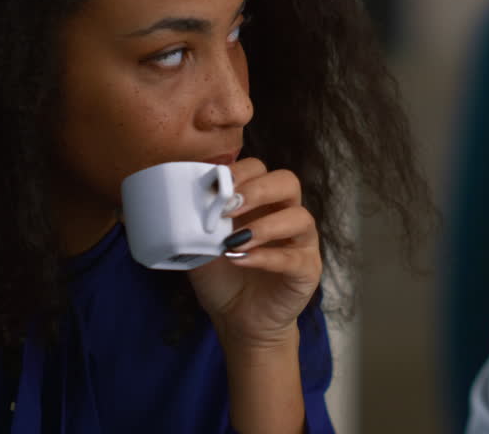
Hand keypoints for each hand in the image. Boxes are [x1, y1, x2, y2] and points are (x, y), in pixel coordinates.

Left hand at [186, 157, 322, 348]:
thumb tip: (181, 202)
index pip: (261, 170)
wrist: (238, 319)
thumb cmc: (223, 277)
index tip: (216, 186)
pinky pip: (294, 258)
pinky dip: (267, 257)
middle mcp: (286, 214)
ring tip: (235, 241)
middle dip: (258, 190)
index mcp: (262, 202)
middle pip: (288, 182)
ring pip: (300, 217)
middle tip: (229, 207)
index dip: (242, 172)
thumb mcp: (202, 246)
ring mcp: (302, 241)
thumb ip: (197, 224)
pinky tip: (241, 261)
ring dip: (265, 226)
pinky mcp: (307, 269)